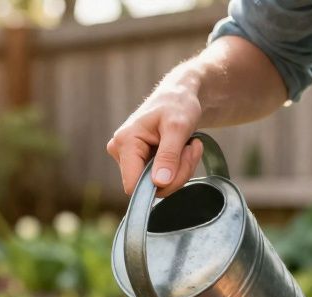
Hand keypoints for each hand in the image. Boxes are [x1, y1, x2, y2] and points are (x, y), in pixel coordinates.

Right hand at [105, 74, 205, 196]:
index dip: (159, 184)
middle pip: (148, 186)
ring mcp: (128, 157)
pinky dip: (178, 168)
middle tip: (191, 150)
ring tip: (189, 146)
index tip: (182, 164)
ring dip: (180, 170)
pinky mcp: (138, 160)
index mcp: (124, 142)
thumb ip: (169, 156)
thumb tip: (159, 183)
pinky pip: (159, 179)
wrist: (179, 95)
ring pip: (157, 184)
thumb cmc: (177, 104)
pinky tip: (183, 150)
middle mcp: (120, 151)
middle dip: (176, 174)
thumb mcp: (178, 128)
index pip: (133, 185)